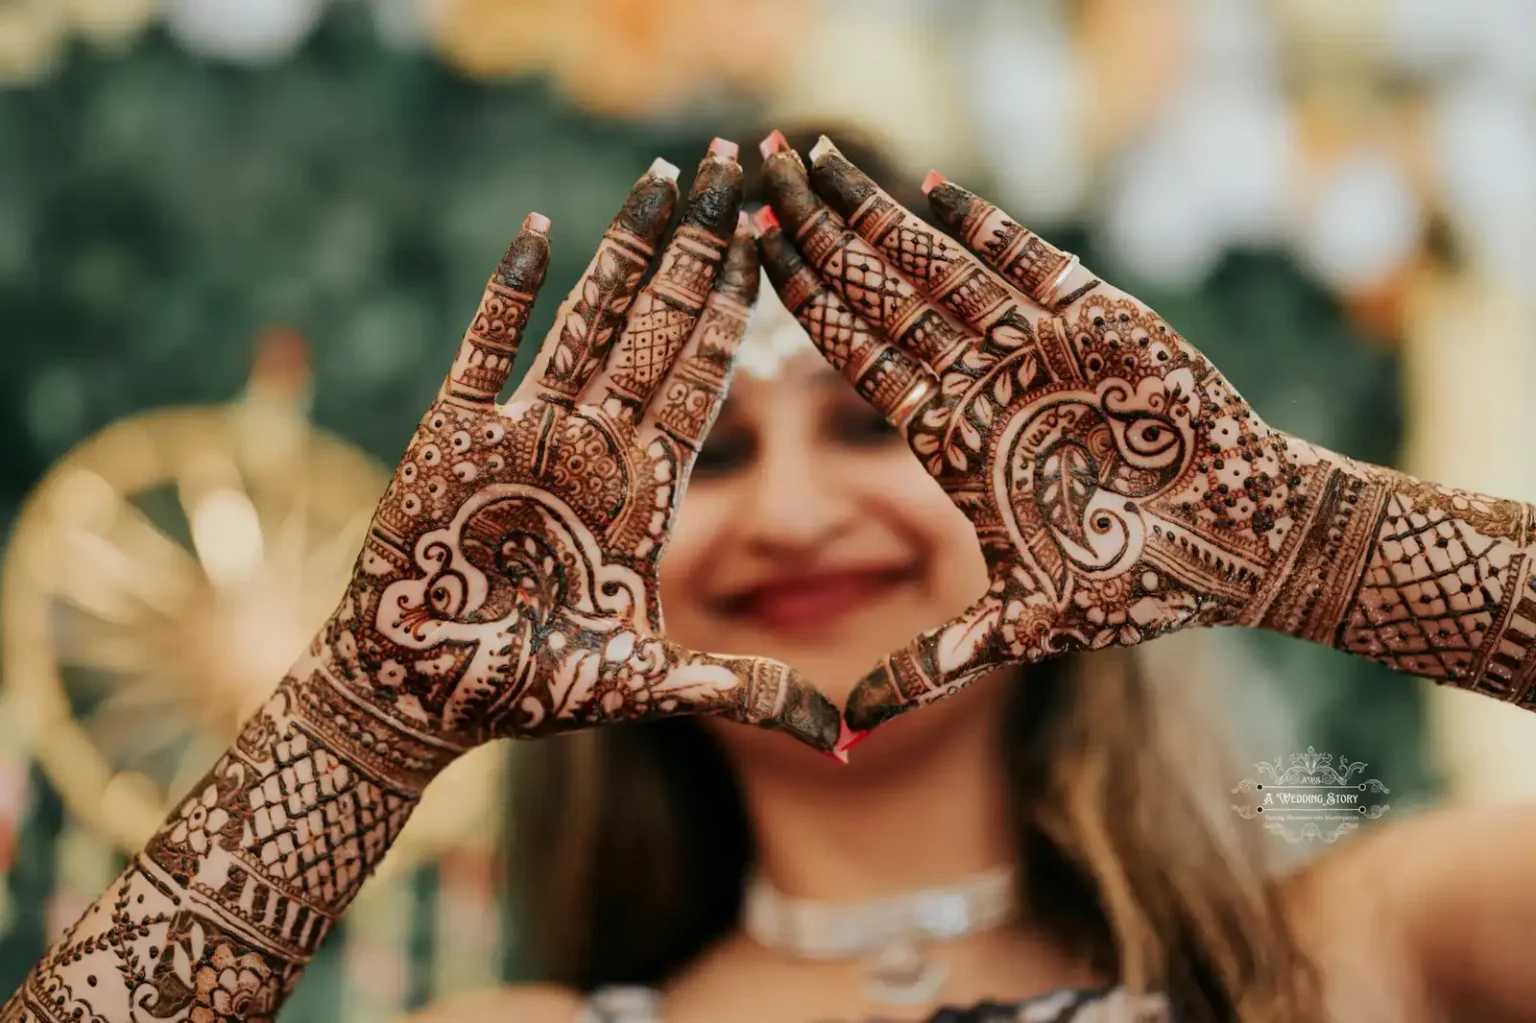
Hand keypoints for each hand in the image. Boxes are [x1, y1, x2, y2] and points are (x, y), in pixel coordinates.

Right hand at [323, 142, 840, 752]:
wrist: (419, 696)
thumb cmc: (527, 693)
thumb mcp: (650, 685)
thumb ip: (744, 690)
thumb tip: (846, 742)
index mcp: (648, 492)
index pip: (707, 379)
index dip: (741, 309)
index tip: (776, 240)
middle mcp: (596, 446)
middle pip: (659, 327)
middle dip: (698, 246)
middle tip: (736, 162)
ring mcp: (527, 432)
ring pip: (588, 320)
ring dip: (624, 247)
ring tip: (663, 172)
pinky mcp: (456, 433)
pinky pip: (488, 347)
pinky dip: (512, 292)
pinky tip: (545, 230)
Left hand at [755, 134, 1310, 730]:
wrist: (1247, 542)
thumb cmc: (1141, 581)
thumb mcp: (1023, 624)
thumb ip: (935, 664)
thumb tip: (848, 735)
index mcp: (951, 437)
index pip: (855, 356)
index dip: (799, 305)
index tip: (743, 257)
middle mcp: (982, 380)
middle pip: (879, 294)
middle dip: (815, 233)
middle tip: (749, 174)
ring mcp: (1037, 345)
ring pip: (939, 265)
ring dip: (874, 211)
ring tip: (810, 157)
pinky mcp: (1101, 319)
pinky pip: (1031, 262)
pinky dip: (985, 228)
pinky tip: (927, 187)